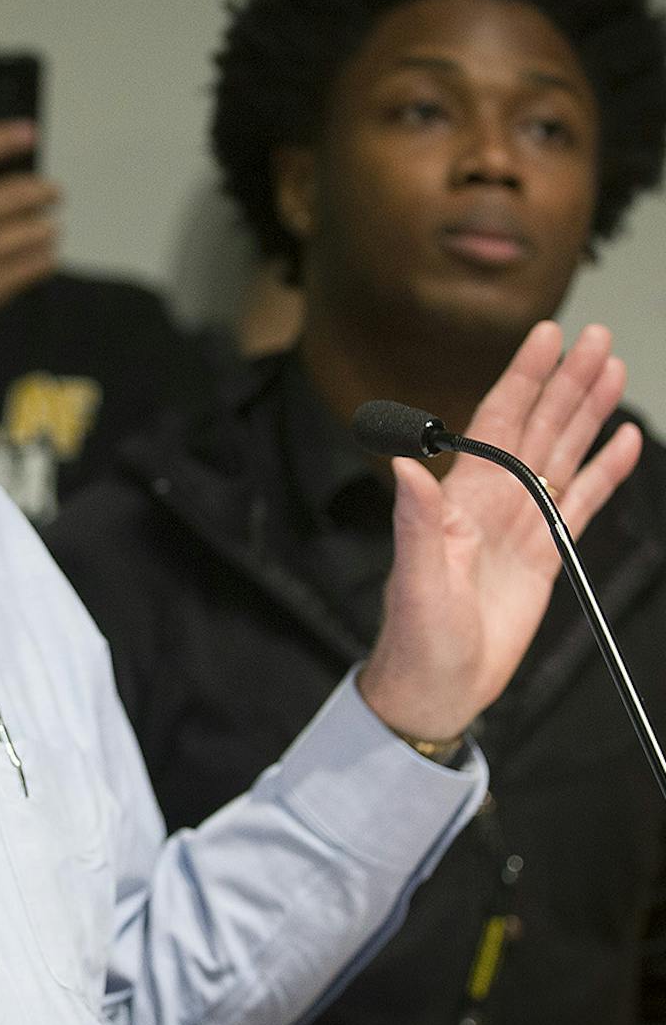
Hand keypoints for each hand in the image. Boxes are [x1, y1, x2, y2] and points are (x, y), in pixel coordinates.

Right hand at [0, 118, 58, 374]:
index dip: (5, 140)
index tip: (31, 134)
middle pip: (13, 196)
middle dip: (42, 191)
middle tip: (54, 193)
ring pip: (27, 234)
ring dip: (46, 229)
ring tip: (50, 230)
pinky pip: (27, 269)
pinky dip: (43, 260)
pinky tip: (46, 258)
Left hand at [359, 321, 641, 742]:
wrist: (435, 688)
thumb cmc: (415, 638)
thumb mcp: (415, 579)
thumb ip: (416, 522)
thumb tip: (403, 465)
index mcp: (462, 500)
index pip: (498, 422)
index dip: (524, 378)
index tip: (547, 336)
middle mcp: (492, 503)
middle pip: (538, 427)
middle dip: (567, 381)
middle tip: (597, 337)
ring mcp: (520, 526)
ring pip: (562, 455)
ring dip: (587, 414)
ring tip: (614, 370)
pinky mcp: (544, 556)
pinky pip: (580, 503)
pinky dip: (603, 472)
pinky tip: (621, 442)